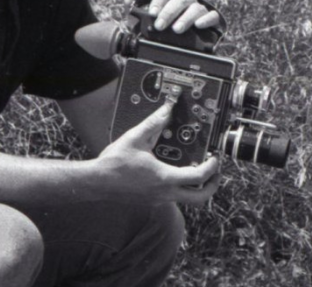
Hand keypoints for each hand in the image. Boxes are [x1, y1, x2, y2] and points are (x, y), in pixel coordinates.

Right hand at [93, 102, 221, 204]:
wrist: (96, 182)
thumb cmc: (113, 164)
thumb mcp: (135, 138)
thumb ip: (153, 124)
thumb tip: (166, 110)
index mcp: (164, 178)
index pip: (198, 178)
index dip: (211, 168)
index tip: (214, 159)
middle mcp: (164, 193)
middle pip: (199, 198)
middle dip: (212, 186)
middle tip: (215, 173)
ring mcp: (158, 200)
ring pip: (187, 199)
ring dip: (196, 188)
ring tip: (197, 171)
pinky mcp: (151, 201)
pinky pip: (173, 197)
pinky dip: (181, 188)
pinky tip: (174, 173)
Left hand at [136, 0, 221, 32]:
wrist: (179, 47)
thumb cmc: (160, 29)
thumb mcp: (141, 19)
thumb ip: (132, 5)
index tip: (152, 13)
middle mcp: (186, 1)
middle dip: (169, 12)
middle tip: (160, 26)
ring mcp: (199, 10)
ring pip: (196, 8)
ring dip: (185, 18)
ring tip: (177, 29)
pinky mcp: (210, 20)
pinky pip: (212, 16)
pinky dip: (206, 20)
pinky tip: (198, 25)